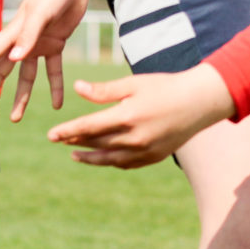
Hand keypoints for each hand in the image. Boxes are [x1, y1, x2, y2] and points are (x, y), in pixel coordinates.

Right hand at [0, 0, 95, 121]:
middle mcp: (22, 41)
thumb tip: (13, 60)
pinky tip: (57, 104)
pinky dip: (55, 86)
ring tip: (15, 118)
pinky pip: (53, 70)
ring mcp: (38, 43)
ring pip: (25, 76)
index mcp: (14, 32)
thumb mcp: (42, 13)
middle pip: (2, 71)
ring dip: (21, 96)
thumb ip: (28, 36)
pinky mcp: (56, 43)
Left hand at [48, 64, 234, 168]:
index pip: (89, 127)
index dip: (68, 131)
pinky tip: (101, 158)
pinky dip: (110, 162)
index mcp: (127, 117)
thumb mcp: (133, 84)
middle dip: (75, 141)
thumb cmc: (164, 87)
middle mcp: (134, 138)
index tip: (50, 135)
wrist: (198, 103)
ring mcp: (145, 151)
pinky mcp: (154, 157)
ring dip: (89, 157)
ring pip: (109, 159)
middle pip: (96, 143)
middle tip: (57, 140)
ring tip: (73, 154)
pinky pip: (126, 164)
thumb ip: (104, 91)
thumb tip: (77, 88)